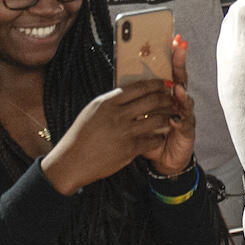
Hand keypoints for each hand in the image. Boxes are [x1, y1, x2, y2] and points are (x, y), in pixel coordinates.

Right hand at [40, 77, 184, 195]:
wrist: (72, 161)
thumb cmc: (81, 135)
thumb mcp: (92, 110)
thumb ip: (111, 101)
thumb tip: (128, 92)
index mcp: (108, 102)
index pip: (138, 87)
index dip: (155, 84)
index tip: (163, 83)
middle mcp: (117, 115)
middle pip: (151, 101)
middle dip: (166, 98)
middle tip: (172, 99)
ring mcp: (124, 132)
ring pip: (156, 119)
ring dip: (167, 116)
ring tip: (171, 116)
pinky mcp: (129, 149)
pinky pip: (152, 139)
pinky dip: (159, 137)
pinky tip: (160, 136)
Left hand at [140, 35, 197, 174]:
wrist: (161, 159)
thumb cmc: (148, 133)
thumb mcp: (139, 113)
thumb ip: (135, 97)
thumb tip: (120, 75)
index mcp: (165, 94)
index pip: (168, 70)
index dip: (171, 55)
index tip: (173, 38)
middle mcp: (177, 100)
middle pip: (181, 77)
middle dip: (181, 62)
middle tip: (180, 48)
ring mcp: (185, 114)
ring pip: (186, 99)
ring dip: (182, 92)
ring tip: (177, 87)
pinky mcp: (187, 130)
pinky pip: (186, 122)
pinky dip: (181, 119)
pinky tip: (176, 117)